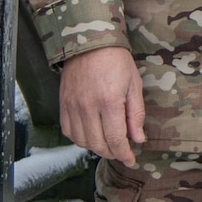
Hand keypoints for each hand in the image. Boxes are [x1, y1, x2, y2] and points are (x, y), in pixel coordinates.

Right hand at [59, 46, 145, 163]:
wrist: (90, 42)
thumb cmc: (116, 61)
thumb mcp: (134, 84)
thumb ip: (136, 114)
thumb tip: (138, 139)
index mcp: (109, 102)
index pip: (116, 140)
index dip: (124, 154)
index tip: (131, 160)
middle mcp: (88, 107)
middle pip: (98, 144)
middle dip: (112, 153)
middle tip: (121, 151)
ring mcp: (73, 107)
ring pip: (82, 141)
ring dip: (96, 148)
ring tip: (107, 144)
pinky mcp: (63, 104)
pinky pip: (68, 131)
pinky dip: (79, 139)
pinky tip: (90, 135)